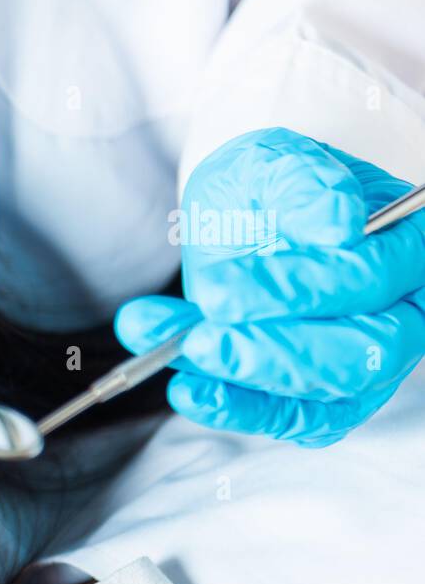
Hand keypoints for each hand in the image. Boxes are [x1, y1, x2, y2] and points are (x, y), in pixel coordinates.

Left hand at [114, 127, 424, 445]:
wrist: (243, 216)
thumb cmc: (268, 189)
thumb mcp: (273, 162)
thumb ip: (303, 182)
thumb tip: (337, 225)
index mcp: (409, 244)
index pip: (369, 279)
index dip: (297, 290)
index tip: (217, 291)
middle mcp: (404, 310)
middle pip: (361, 352)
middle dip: (272, 352)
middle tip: (198, 340)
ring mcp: (373, 361)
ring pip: (330, 395)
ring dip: (249, 381)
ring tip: (181, 355)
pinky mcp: (332, 397)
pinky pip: (299, 421)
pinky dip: (240, 411)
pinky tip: (190, 392)